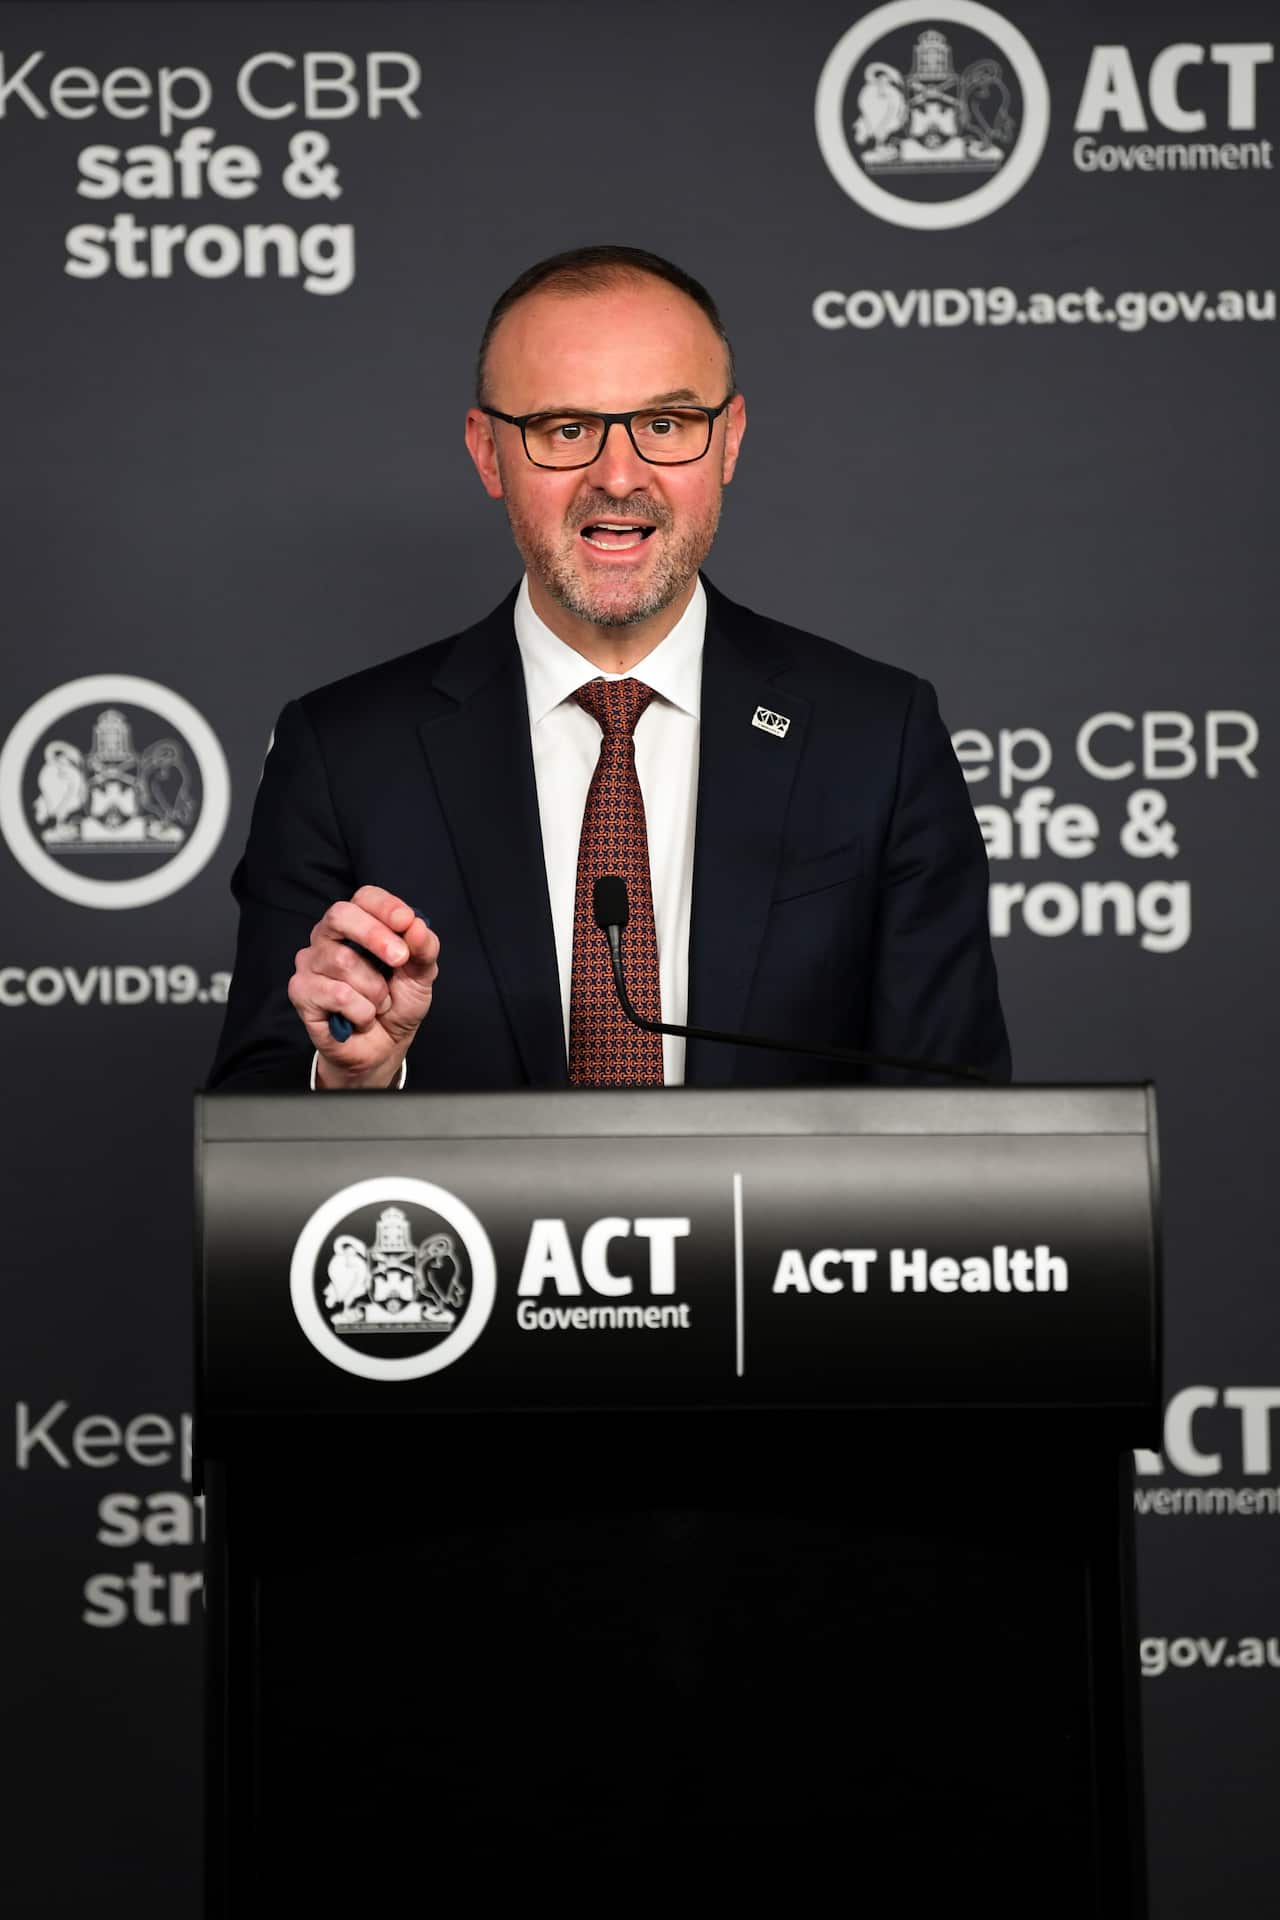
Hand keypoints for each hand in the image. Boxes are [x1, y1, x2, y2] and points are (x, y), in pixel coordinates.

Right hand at [289, 886, 438, 1087]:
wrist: (382, 1048)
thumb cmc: (397, 1003)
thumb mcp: (421, 975)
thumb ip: (424, 949)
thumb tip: (417, 926)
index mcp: (357, 924)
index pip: (364, 897)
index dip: (385, 906)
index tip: (406, 921)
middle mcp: (328, 937)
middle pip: (340, 915)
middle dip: (376, 936)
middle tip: (400, 960)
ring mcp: (310, 963)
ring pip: (343, 961)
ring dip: (375, 990)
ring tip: (378, 1003)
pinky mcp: (301, 991)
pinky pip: (337, 995)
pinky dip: (362, 1011)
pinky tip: (362, 1018)